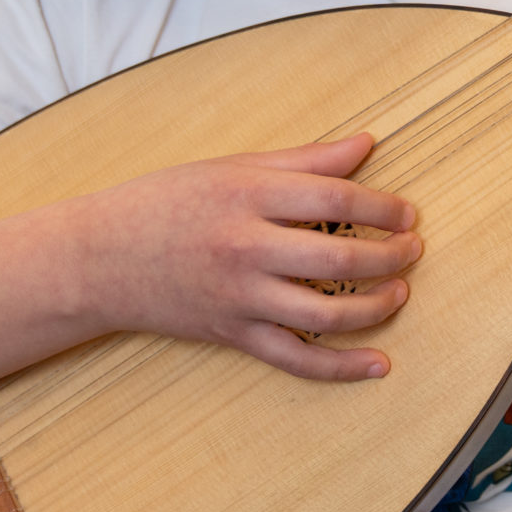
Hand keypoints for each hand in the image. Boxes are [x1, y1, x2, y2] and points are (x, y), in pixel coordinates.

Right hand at [58, 133, 418, 381]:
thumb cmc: (166, 202)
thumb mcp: (233, 167)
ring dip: (377, 307)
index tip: (407, 213)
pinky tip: (378, 364)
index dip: (383, 208)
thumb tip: (366, 143)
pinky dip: (342, 368)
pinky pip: (296, 358)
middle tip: (413, 250)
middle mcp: (246, 247)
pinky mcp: (232, 334)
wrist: (98, 258)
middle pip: (340, 260)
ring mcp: (239, 297)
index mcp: (248, 195)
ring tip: (400, 292)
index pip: (336, 199)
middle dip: (390, 256)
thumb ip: (305, 159)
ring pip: (326, 314)